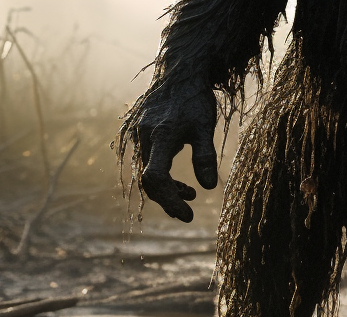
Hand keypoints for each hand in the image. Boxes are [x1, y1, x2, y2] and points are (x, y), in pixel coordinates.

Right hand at [131, 78, 218, 221]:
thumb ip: (205, 156)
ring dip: (167, 190)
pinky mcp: (138, 138)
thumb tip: (209, 187)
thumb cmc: (194, 98)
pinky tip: (182, 185)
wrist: (178, 72)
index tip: (188, 215)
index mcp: (160, 135)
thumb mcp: (205, 126)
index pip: (156, 178)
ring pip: (147, 175)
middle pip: (150, 181)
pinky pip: (147, 165)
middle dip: (169, 200)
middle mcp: (143, 137)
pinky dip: (163, 178)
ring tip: (190, 195)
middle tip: (188, 212)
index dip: (170, 200)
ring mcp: (137, 137)